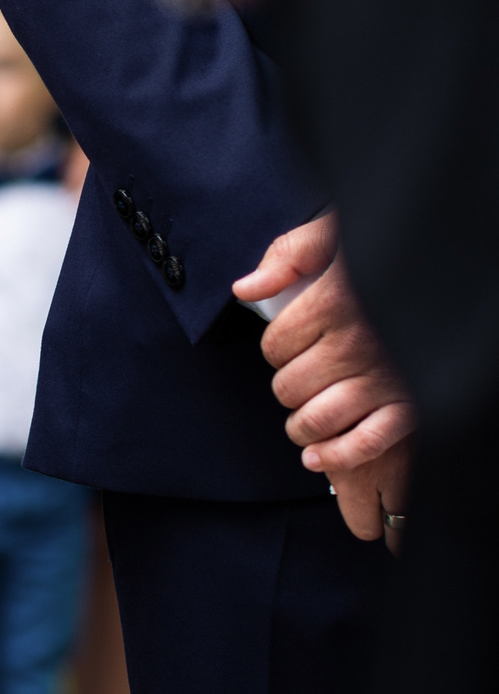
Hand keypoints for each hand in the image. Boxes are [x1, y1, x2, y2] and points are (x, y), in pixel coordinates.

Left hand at [235, 213, 417, 543]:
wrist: (447, 272)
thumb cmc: (379, 259)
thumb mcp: (333, 238)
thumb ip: (289, 257)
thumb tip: (246, 289)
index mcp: (337, 302)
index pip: (275, 346)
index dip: (276, 349)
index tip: (292, 344)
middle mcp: (360, 342)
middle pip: (289, 387)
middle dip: (288, 387)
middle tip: (304, 379)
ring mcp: (386, 378)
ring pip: (315, 420)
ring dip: (302, 427)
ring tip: (305, 420)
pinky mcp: (411, 406)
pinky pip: (364, 443)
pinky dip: (336, 454)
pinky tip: (316, 455)